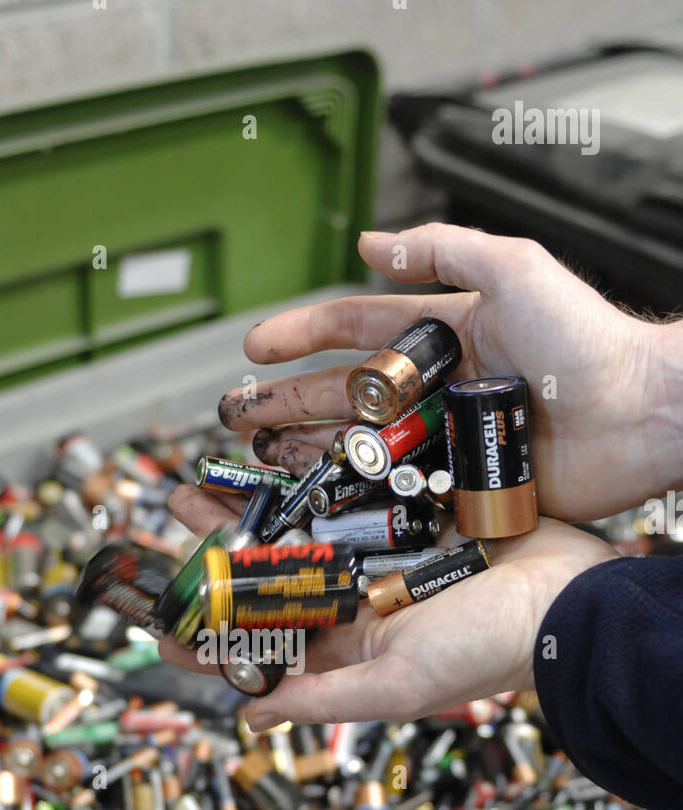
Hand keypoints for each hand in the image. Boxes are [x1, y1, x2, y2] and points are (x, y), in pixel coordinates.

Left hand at [159, 489, 615, 730]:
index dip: (209, 635)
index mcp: (349, 650)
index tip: (158, 621)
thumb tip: (247, 716)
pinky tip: (267, 456)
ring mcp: (378, 555)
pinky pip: (340, 489)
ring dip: (245, 506)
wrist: (568, 596)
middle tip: (170, 514)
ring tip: (198, 480)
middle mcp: (356, 603)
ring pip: (292, 527)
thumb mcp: (398, 683)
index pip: (261, 646)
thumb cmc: (487, 650)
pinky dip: (303, 474)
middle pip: (266, 576)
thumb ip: (322, 696)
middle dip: (215, 550)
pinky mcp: (404, 512)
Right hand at [217, 223, 681, 521]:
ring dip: (305, 450)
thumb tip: (373, 244)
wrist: (639, 415)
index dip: (303, 334)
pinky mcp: (459, 487)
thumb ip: (445, 250)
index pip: (356, 328)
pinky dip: (352, 498)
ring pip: (359, 447)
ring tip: (257, 456)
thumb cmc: (586, 340)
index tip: (255, 345)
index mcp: (446, 334)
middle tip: (235, 413)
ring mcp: (445, 440)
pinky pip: (395, 493)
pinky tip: (312, 500)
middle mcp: (438, 388)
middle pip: (343, 394)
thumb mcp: (514, 270)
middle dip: (285, 400)